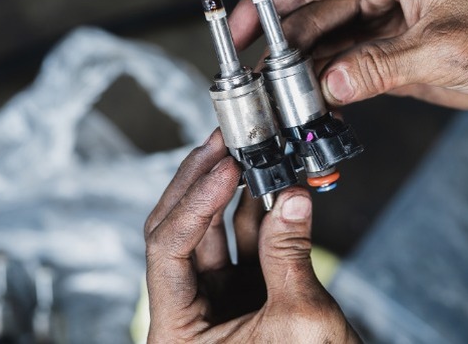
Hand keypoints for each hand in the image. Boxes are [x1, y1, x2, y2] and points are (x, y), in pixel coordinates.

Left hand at [144, 129, 358, 342]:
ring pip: (211, 232)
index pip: (166, 251)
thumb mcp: (300, 321)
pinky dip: (259, 212)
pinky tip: (270, 184)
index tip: (225, 169)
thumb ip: (290, 253)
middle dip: (200, 183)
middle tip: (221, 143)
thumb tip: (292, 195)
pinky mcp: (244, 292)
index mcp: (176, 334)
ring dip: (231, 192)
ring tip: (248, 154)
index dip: (194, 203)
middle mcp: (188, 313)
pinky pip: (245, 242)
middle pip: (179, 232)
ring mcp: (216, 300)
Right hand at [229, 0, 467, 108]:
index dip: (265, 1)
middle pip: (309, 15)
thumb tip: (330, 85)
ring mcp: (382, 19)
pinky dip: (328, 87)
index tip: (237, 29)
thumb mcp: (450, 47)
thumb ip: (385, 67)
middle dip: (281, 51)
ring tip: (278, 107)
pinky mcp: (390, 49)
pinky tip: (312, 108)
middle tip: (257, 89)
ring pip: (324, 45)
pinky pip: (346, 66)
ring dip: (301, 75)